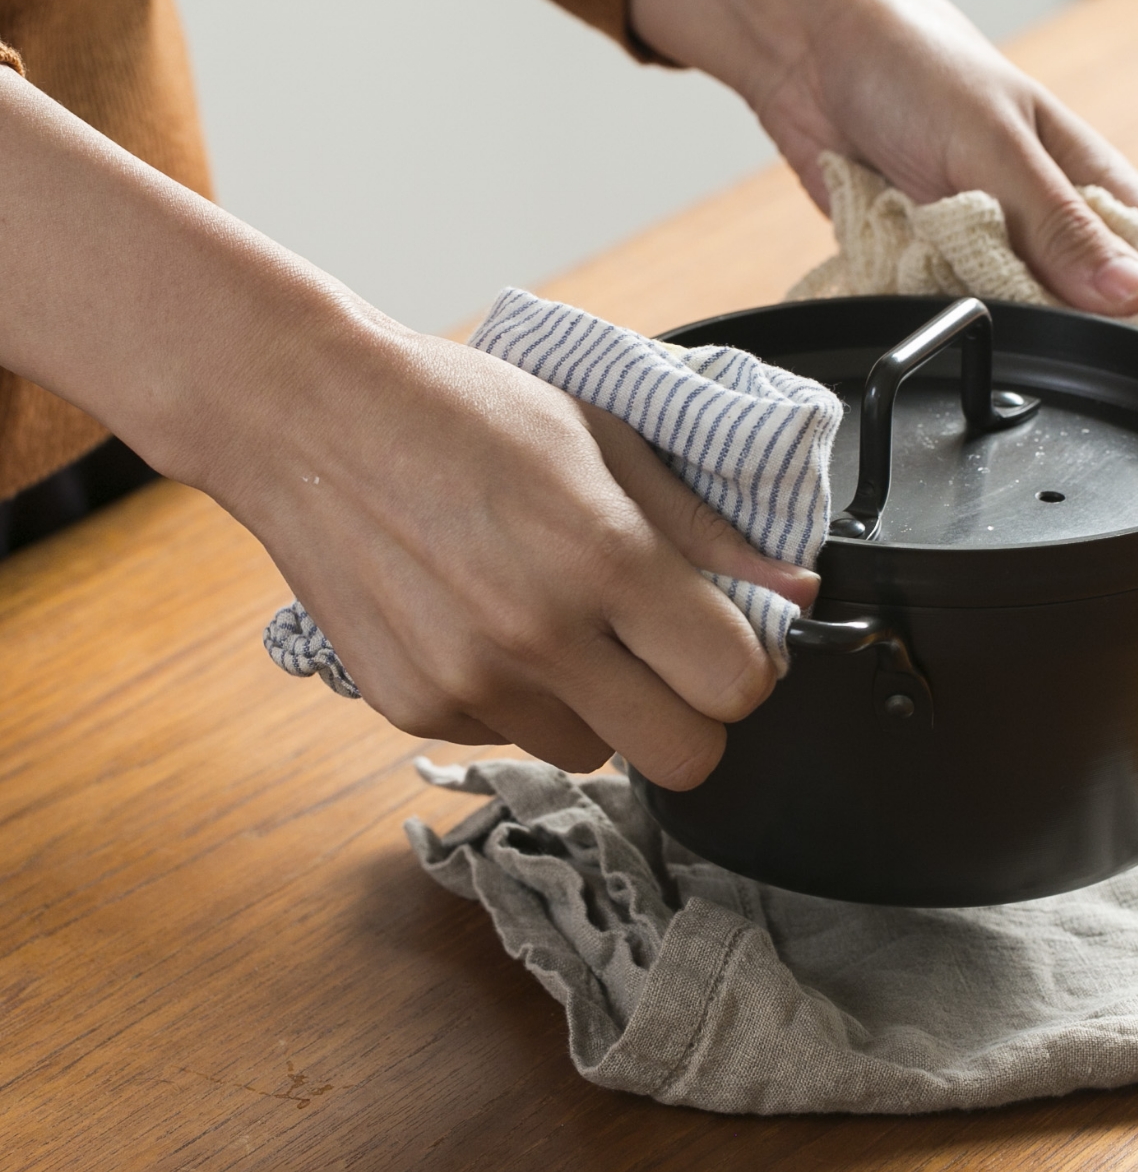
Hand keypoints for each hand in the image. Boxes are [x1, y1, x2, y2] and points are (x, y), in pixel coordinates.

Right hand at [0, 69, 815, 788]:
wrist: (308, 418)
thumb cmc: (462, 411)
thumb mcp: (604, 438)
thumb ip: (707, 529)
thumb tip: (795, 593)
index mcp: (603, 556)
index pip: (735, 688)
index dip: (745, 670)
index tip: (725, 643)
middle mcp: (538, 635)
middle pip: (683, 761)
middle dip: (691, 718)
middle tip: (663, 661)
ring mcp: (470, 683)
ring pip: (593, 756)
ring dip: (598, 710)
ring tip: (555, 624)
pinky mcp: (414, 708)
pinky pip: (508, 740)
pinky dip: (516, 701)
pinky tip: (484, 626)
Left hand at [630, 0, 1137, 346]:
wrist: (812, 53)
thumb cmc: (914, 66)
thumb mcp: (994, 142)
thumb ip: (1059, 226)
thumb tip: (1137, 298)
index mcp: (1099, 189)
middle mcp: (1056, 232)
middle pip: (1100, 325)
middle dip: (1072, 342)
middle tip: (1022, 312)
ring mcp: (995, 258)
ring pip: (1022, 335)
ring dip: (995, 330)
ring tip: (955, 281)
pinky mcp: (936, 275)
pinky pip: (951, 326)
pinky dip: (934, 320)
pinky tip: (914, 289)